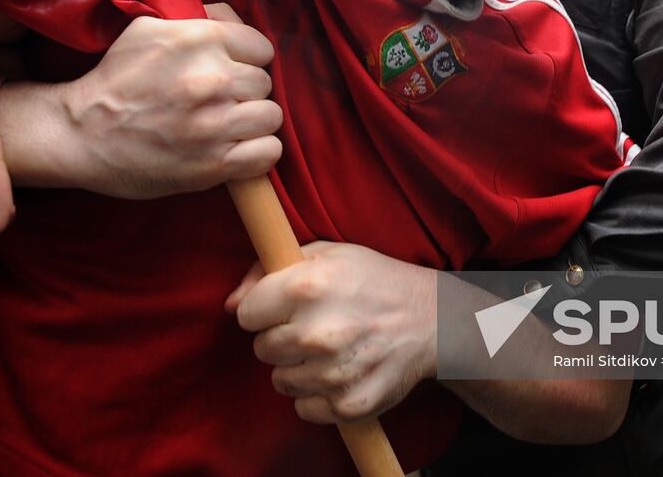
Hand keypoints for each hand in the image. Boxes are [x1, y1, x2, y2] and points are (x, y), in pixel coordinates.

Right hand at [0, 4, 283, 198]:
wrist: (79, 134)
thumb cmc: (114, 80)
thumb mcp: (148, 28)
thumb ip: (200, 19)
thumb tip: (237, 22)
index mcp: (199, 39)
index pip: (261, 48)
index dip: (246, 60)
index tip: (229, 71)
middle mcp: (212, 78)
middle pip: (264, 83)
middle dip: (245, 91)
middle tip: (219, 100)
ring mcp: (215, 124)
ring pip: (270, 117)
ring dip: (252, 122)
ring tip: (228, 125)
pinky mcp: (213, 164)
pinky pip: (268, 153)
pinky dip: (256, 153)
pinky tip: (236, 149)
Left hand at [226, 241, 436, 423]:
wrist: (431, 320)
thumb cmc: (372, 281)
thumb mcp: (324, 254)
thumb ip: (267, 272)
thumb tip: (230, 305)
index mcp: (308, 286)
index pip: (246, 314)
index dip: (265, 309)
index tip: (286, 307)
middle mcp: (318, 331)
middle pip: (262, 349)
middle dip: (282, 338)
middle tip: (314, 326)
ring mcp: (334, 372)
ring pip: (280, 381)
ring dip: (299, 368)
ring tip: (331, 348)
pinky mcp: (349, 404)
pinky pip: (304, 409)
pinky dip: (317, 395)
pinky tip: (341, 371)